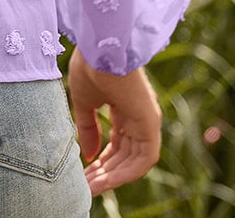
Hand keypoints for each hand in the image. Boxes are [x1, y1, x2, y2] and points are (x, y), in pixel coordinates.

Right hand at [66, 47, 161, 194]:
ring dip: (113, 177)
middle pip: (124, 153)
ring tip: (91, 187)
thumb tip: (88, 155)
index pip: (116, 141)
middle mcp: (138, 115)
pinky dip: (126, 173)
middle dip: (105, 171)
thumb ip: (87, 129)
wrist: (100, 47)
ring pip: (134, 160)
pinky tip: (106, 181)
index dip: (100, 158)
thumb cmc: (90, 66)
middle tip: (85, 184)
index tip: (83, 171)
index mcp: (123, 106)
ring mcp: (146, 120)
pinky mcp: (150, 124)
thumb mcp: (84, 102)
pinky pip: (143, 159)